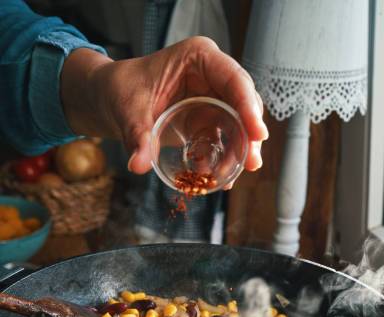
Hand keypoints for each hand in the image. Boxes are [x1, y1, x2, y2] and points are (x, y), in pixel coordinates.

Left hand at [61, 37, 267, 180]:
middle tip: (252, 163)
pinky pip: (225, 139)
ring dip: (241, 151)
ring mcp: (213, 97)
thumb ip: (136, 136)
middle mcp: (213, 75)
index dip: (249, 107)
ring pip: (239, 123)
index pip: (234, 79)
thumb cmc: (121, 90)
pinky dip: (224, 158)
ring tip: (233, 178)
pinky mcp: (209, 118)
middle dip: (250, 135)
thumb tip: (138, 165)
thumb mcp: (127, 110)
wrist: (112, 99)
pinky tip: (221, 179)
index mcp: (199, 57)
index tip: (258, 134)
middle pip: (244, 103)